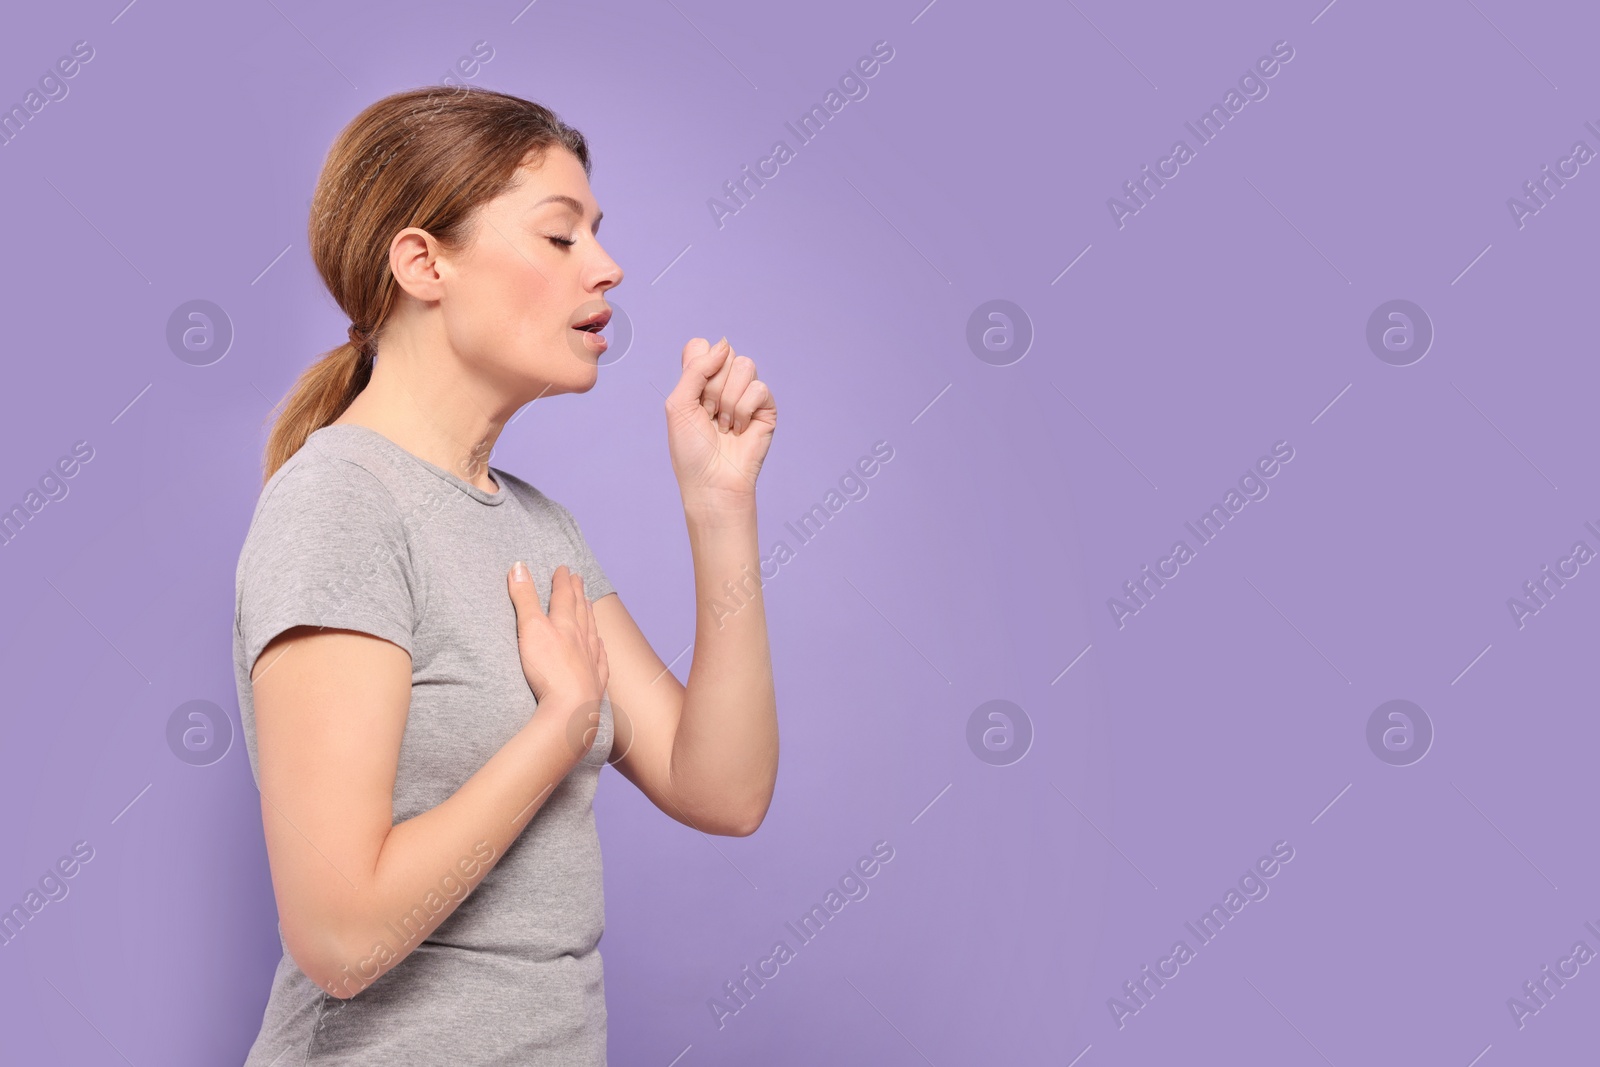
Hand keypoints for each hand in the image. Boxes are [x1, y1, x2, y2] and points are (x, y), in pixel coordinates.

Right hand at [507, 563, 608, 728]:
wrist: (570, 710)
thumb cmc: (549, 669)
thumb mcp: (530, 628)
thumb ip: (524, 598)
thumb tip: (518, 566)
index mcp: (566, 625)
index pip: (564, 597)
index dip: (562, 581)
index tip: (564, 569)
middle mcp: (582, 639)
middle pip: (581, 611)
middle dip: (578, 593)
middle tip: (578, 579)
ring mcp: (591, 661)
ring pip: (592, 632)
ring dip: (589, 616)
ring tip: (589, 604)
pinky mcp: (594, 682)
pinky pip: (600, 660)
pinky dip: (600, 649)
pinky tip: (601, 646)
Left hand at [664, 337, 776, 510]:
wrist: (713, 481)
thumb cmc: (691, 449)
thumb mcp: (678, 403)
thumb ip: (696, 368)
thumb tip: (725, 344)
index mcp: (699, 379)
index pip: (701, 346)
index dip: (698, 366)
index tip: (693, 396)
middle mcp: (723, 382)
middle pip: (724, 354)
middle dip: (712, 388)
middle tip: (709, 415)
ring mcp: (746, 393)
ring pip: (744, 366)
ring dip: (729, 401)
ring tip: (725, 425)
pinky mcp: (766, 407)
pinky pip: (758, 388)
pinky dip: (744, 412)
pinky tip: (740, 430)